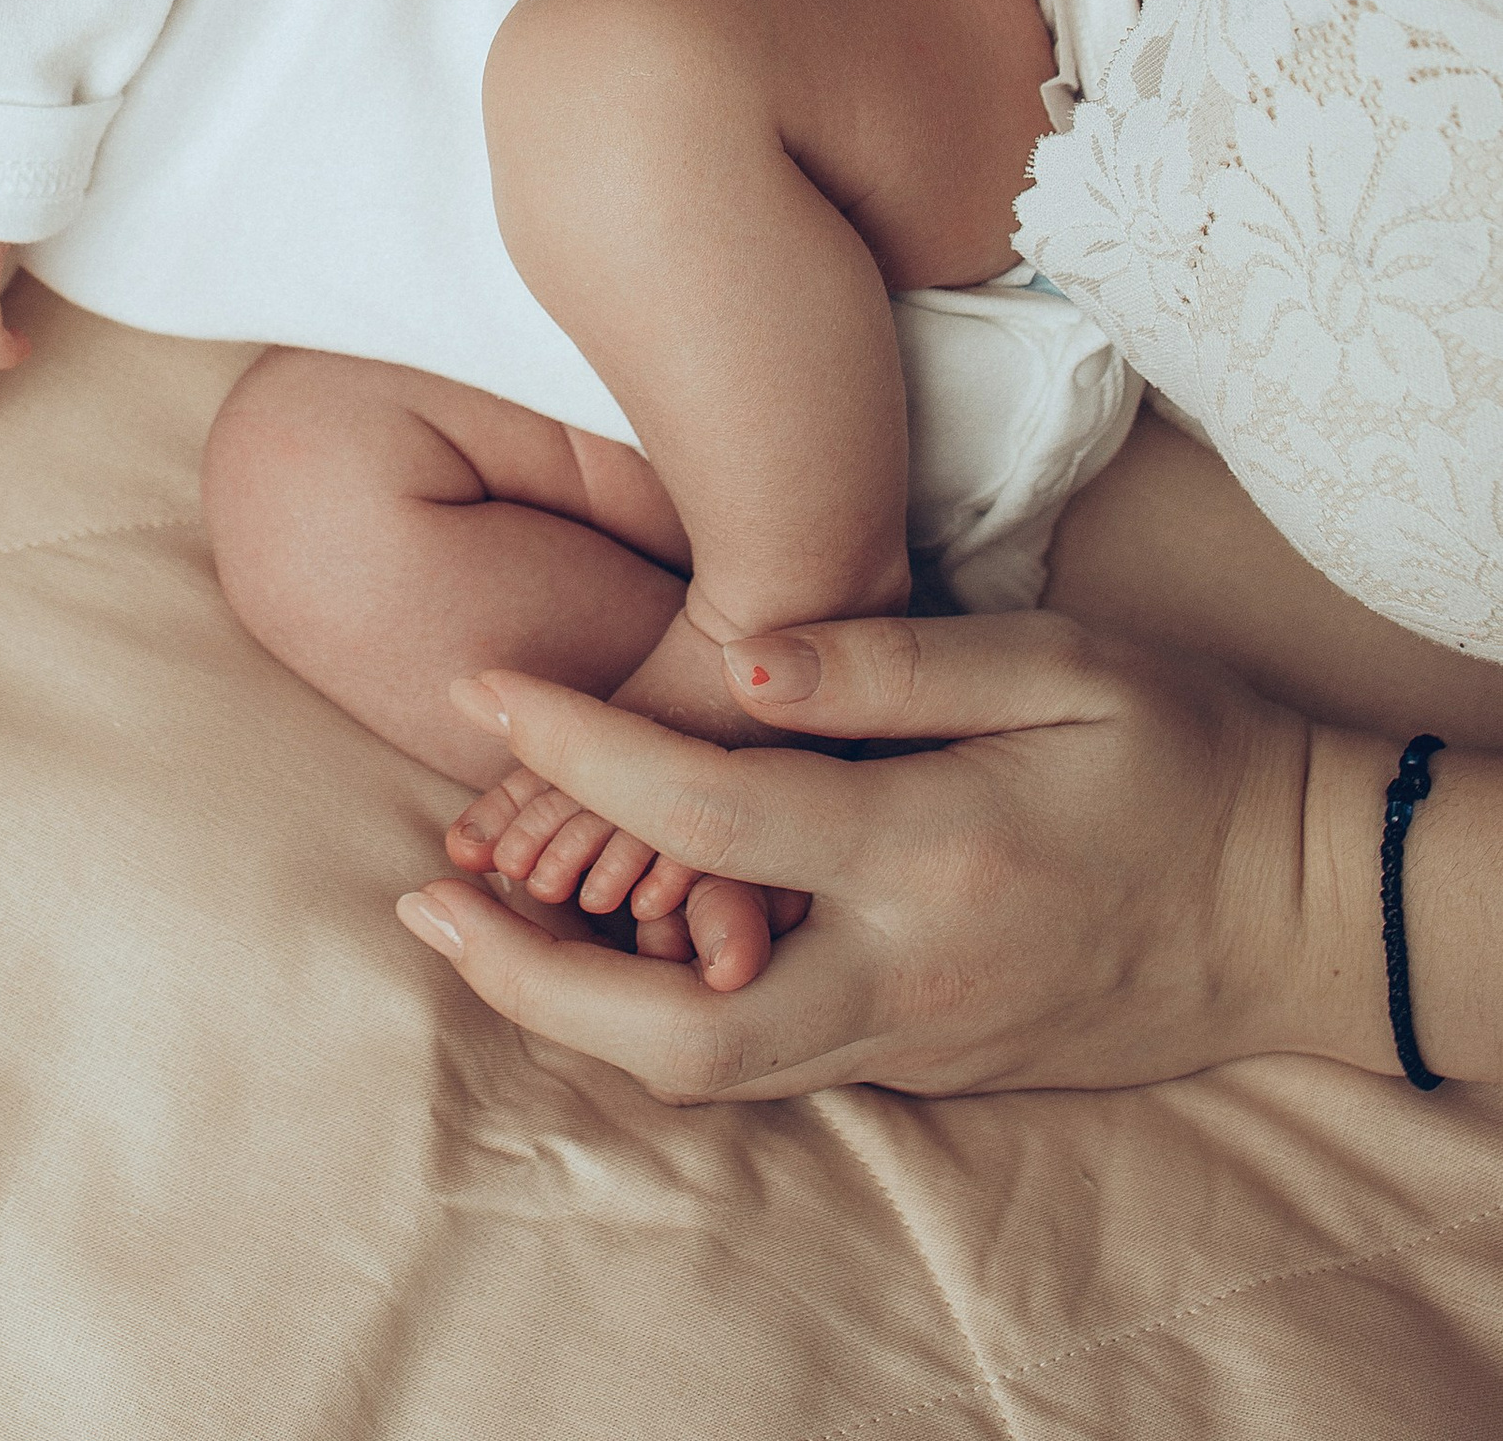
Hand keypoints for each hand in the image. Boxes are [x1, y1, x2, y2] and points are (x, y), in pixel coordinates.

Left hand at [396, 614, 1388, 1100]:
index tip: (478, 682)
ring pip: (712, 1073)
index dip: (574, 745)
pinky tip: (601, 950)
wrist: (1300, 904)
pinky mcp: (931, 1067)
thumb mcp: (1059, 665)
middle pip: (679, 1031)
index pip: (706, 809)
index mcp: (928, 849)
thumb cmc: (1185, 750)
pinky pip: (770, 1062)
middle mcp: (907, 973)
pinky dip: (663, 1019)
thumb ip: (893, 661)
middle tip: (421, 901)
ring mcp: (918, 1041)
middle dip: (531, 979)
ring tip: (470, 927)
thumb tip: (736, 647)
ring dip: (576, 1012)